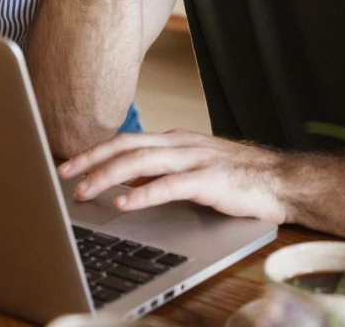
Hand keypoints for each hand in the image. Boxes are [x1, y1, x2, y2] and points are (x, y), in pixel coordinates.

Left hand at [58, 129, 287, 223]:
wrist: (281, 179)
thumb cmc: (236, 177)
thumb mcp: (192, 168)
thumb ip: (161, 171)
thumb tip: (126, 182)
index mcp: (174, 140)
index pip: (126, 141)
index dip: (95, 151)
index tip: (69, 164)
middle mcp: (179, 144)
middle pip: (126, 147)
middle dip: (91, 160)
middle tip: (64, 174)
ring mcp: (194, 159)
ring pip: (141, 163)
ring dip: (108, 176)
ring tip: (84, 191)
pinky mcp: (209, 180)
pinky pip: (170, 185)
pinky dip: (143, 194)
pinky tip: (125, 204)